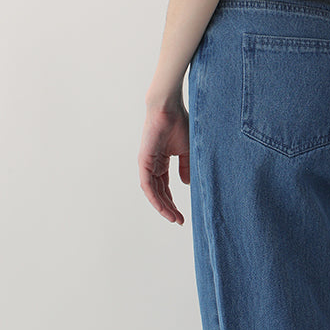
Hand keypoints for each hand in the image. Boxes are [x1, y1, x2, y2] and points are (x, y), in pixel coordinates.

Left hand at [138, 95, 189, 224]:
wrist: (169, 109)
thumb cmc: (179, 124)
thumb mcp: (186, 150)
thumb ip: (185, 166)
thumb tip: (186, 184)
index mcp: (161, 161)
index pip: (165, 187)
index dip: (173, 201)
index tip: (182, 215)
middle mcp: (152, 164)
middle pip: (159, 192)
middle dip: (169, 207)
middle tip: (179, 221)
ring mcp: (147, 164)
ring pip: (153, 192)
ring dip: (163, 207)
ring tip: (174, 218)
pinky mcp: (143, 162)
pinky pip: (148, 185)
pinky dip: (155, 198)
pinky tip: (164, 208)